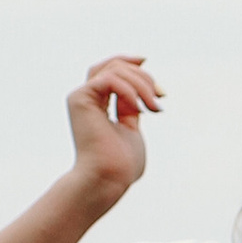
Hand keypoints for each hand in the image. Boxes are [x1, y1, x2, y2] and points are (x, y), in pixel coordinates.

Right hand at [66, 54, 160, 206]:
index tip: (152, 71)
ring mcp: (81, 97)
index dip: (131, 63)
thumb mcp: (131, 130)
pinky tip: (140, 108)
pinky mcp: (80, 99)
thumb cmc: (121, 165)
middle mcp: (86, 97)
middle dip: (143, 76)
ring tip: (154, 108)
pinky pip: (109, 79)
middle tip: (161, 96)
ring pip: (114, 69)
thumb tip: (142, 92)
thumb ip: (132, 110)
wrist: (107, 179)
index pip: (111, 70)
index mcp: (97, 104)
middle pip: (114, 65)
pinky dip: (129, 90)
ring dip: (141, 84)